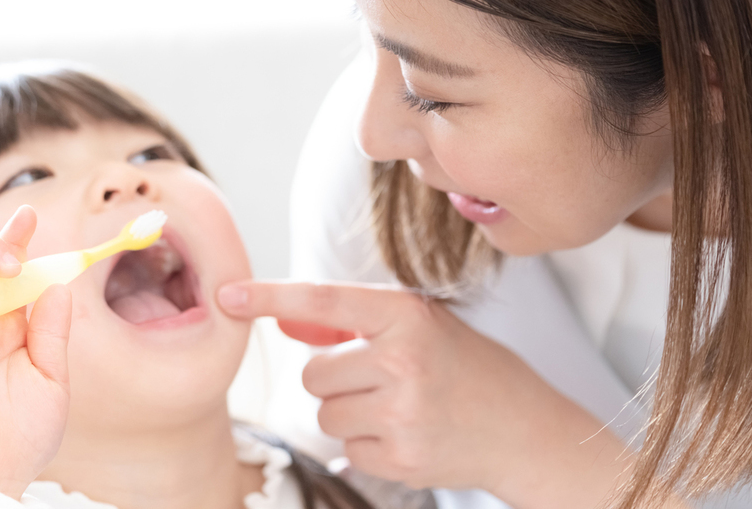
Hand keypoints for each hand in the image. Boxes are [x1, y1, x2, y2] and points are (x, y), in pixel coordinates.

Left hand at [217, 281, 641, 507]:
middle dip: (336, 379)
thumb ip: (348, 324)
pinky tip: (407, 434)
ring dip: (348, 413)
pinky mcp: (400, 457)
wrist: (525, 429)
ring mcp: (402, 412)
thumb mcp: (417, 328)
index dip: (270, 296)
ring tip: (399, 407)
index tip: (227, 294)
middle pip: (313, 372)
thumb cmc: (466, 369)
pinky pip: (345, 449)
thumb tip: (282, 321)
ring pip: (323, 413)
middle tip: (385, 379)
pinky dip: (366, 446)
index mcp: (407, 315)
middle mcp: (403, 359)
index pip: (324, 299)